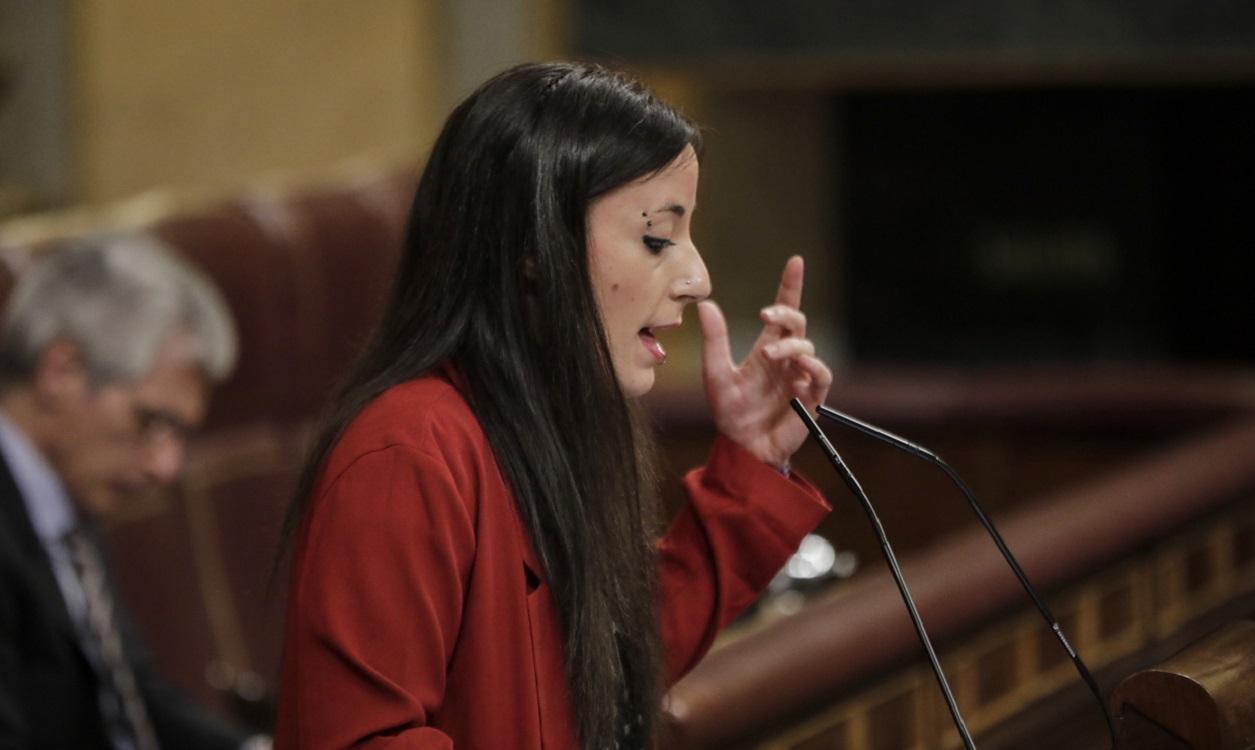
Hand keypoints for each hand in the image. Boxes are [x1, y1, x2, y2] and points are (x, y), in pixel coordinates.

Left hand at [698, 255, 832, 466]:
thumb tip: (705, 304)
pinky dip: (813, 367)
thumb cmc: (730, 412)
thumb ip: (715, 340)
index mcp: (767, 349)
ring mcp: (800, 377)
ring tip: (769, 355)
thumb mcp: (716, 373)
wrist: (742, 447)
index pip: (784, 312)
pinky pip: (821, 375)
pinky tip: (799, 365)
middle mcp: (786, 359)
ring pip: (807, 347)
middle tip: (765, 315)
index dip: (791, 286)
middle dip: (786, 313)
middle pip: (798, 324)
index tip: (796, 262)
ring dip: (791, 345)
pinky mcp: (811, 398)